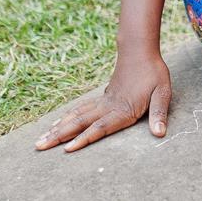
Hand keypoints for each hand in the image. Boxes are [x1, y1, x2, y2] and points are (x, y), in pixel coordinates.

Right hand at [33, 48, 171, 153]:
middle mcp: (108, 107)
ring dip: (58, 128)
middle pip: (80, 124)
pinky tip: (57, 124)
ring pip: (76, 116)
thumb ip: (159, 114)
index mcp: (123, 110)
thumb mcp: (162, 93)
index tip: (67, 149)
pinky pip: (80, 109)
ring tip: (41, 139)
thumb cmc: (153, 73)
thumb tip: (160, 134)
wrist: (140, 51)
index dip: (84, 139)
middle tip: (39, 146)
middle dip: (59, 136)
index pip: (100, 128)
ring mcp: (103, 102)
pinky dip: (67, 117)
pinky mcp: (102, 98)